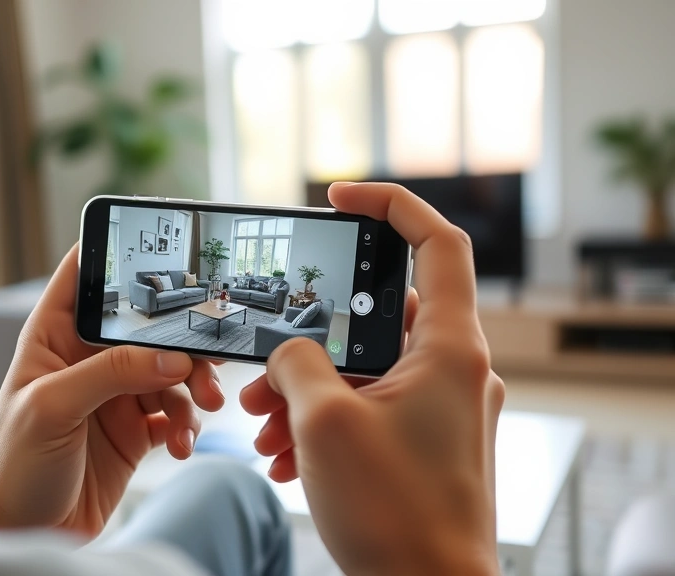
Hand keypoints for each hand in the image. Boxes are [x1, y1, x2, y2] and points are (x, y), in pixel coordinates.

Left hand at [0, 246, 223, 536]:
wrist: (26, 535)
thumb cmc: (14, 469)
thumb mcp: (52, 408)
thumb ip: (111, 374)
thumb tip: (170, 356)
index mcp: (52, 339)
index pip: (83, 279)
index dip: (115, 256)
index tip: (159, 249)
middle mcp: (86, 362)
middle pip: (145, 329)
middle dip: (180, 341)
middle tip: (206, 361)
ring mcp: (113, 396)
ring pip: (169, 372)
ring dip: (193, 389)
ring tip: (202, 412)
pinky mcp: (135, 432)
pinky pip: (176, 415)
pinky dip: (188, 426)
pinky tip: (182, 444)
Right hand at [241, 182, 504, 574]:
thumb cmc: (397, 515)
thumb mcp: (325, 423)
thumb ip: (296, 362)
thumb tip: (286, 350)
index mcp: (450, 349)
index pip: (437, 243)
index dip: (391, 205)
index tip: (341, 197)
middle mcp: (454, 371)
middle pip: (376, 319)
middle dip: (309, 342)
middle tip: (264, 369)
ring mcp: (441, 409)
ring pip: (364, 370)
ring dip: (307, 390)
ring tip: (263, 426)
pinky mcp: (424, 441)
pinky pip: (369, 408)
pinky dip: (325, 419)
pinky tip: (283, 454)